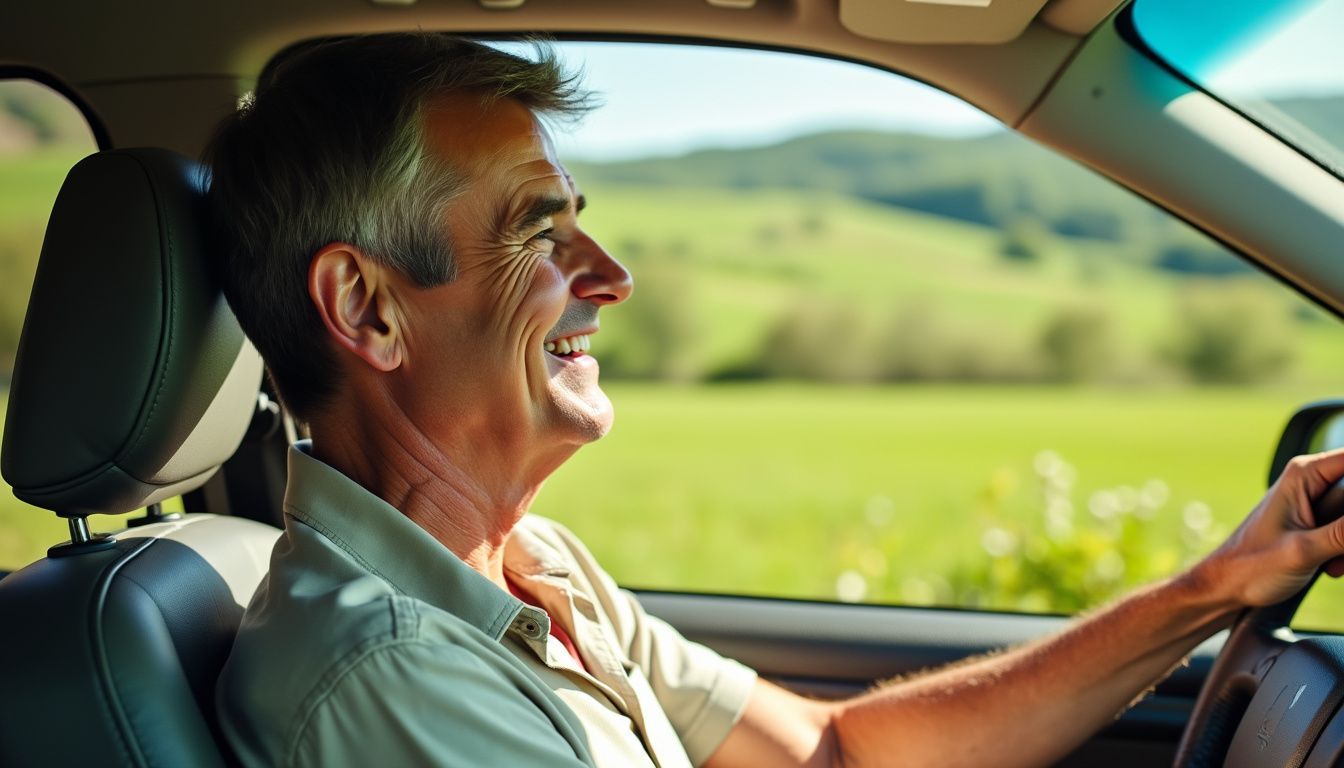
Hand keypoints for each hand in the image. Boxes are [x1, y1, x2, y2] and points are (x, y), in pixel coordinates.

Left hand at [1192, 449, 1343, 608]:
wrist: (1227, 586)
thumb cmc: (1251, 567)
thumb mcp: (1305, 550)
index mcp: (1304, 474)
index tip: (1343, 526)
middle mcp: (1312, 480)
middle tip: (1340, 553)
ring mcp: (1317, 501)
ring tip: (1334, 566)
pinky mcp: (1321, 522)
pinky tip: (1331, 569)